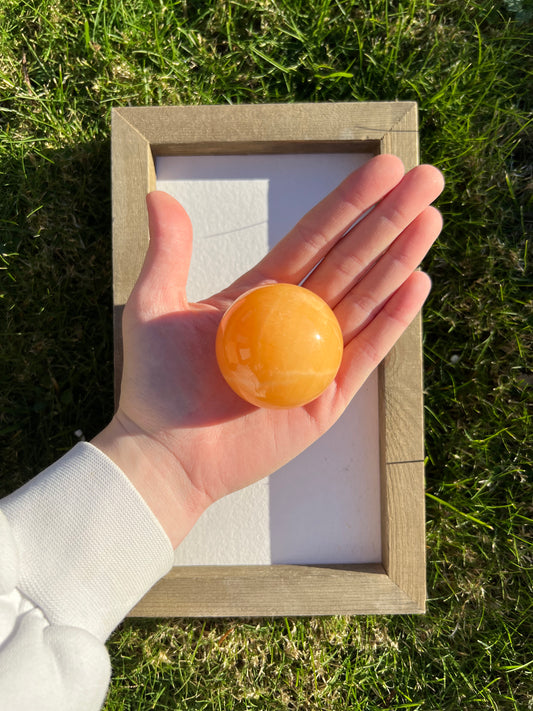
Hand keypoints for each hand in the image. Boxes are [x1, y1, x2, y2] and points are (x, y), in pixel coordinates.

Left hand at [93, 154, 443, 546]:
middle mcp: (294, 318)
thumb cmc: (156, 384)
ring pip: (366, 299)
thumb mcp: (153, 306)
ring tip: (431, 219)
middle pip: (351, 259)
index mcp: (261, 293)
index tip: (384, 168)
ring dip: (400, 259)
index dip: (349, 203)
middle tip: (428, 179)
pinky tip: (417, 282)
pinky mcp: (327, 396)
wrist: (166, 454)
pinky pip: (366, 352)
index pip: (315, 237)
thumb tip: (160, 195)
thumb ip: (169, 252)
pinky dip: (392, 319)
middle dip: (389, 219)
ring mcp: (315, 356)